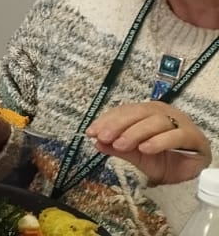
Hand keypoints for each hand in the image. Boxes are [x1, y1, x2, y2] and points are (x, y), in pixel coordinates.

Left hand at [87, 102, 211, 185]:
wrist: (188, 174)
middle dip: (118, 125)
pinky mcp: (194, 137)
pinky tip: (145, 149)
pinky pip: (176, 135)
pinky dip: (159, 141)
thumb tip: (96, 142)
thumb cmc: (162, 160)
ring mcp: (181, 123)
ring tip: (122, 145)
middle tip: (104, 137)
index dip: (107, 120)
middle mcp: (164, 113)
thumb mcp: (135, 155)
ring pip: (157, 121)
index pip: (125, 111)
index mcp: (147, 112)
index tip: (92, 132)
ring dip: (136, 132)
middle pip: (140, 113)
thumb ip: (118, 148)